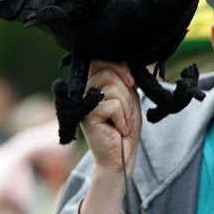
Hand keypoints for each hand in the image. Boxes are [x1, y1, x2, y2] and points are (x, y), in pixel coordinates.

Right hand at [79, 60, 140, 213]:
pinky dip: (122, 118)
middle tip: (126, 112)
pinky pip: (114, 104)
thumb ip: (125, 79)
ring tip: (121, 121)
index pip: (101, 58)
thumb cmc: (126, 127)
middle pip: (109, 71)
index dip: (119, 65)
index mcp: (94, 83)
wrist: (122, 155)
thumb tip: (130, 60)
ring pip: (113, 87)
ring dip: (126, 107)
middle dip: (126, 92)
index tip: (131, 81)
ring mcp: (82, 102)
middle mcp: (84, 90)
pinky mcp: (85, 115)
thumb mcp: (130, 97)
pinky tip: (117, 129)